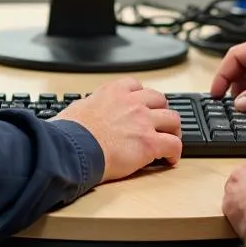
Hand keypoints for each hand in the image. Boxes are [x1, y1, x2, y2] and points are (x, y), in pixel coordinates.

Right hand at [54, 77, 181, 180]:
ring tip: (170, 140)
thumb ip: (88, 106)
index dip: (143, 97)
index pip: (137, 86)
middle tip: (160, 123)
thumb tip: (83, 111)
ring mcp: (143, 121)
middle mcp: (132, 102)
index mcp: (114, 91)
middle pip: (160, 100)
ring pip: (173, 119)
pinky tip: (170, 160)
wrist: (73, 150)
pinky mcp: (149, 142)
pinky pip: (173, 144)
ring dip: (173, 130)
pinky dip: (175, 152)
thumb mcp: (78, 107)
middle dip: (161, 111)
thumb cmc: (70, 133)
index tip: (143, 106)